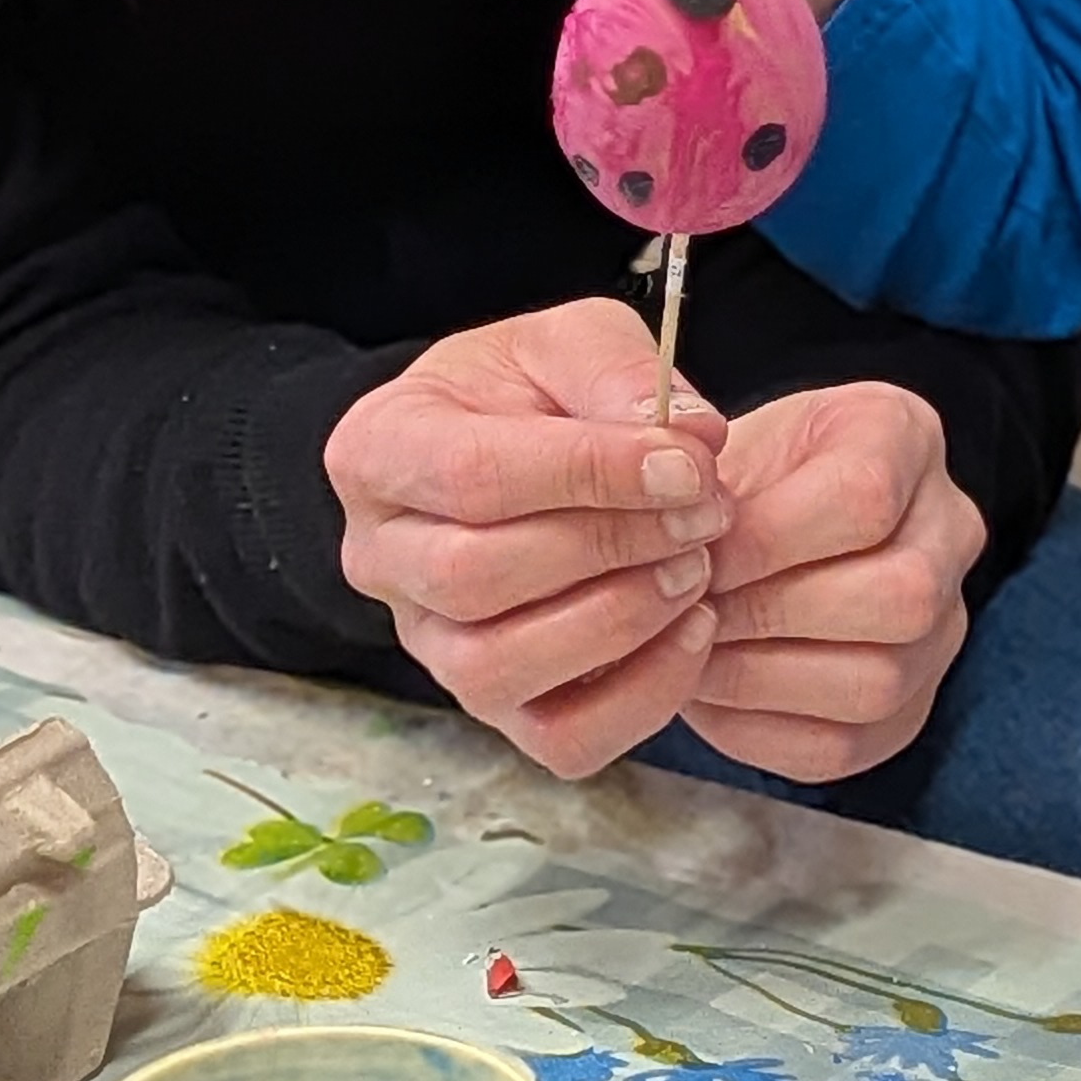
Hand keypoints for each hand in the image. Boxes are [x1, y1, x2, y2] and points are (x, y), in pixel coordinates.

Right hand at [326, 300, 735, 779]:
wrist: (518, 449)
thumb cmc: (532, 392)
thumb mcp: (567, 340)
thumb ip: (618, 372)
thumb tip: (689, 438)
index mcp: (377, 452)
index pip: (471, 476)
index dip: (588, 473)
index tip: (687, 463)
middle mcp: (381, 560)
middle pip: (475, 578)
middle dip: (608, 546)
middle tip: (704, 512)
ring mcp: (430, 645)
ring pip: (498, 669)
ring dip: (620, 620)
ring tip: (696, 567)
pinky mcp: (494, 706)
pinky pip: (558, 739)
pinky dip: (639, 696)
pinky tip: (694, 631)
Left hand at [679, 382, 983, 785]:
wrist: (762, 526)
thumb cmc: (739, 480)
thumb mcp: (721, 444)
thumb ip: (700, 479)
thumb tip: (682, 542)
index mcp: (905, 436)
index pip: (865, 497)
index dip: (768, 537)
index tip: (694, 552)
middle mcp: (950, 531)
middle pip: (899, 596)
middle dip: (770, 613)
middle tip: (691, 612)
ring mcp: (943, 628)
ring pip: (879, 682)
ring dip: (760, 678)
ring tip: (692, 655)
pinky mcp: (909, 710)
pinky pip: (845, 745)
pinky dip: (760, 729)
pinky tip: (710, 697)